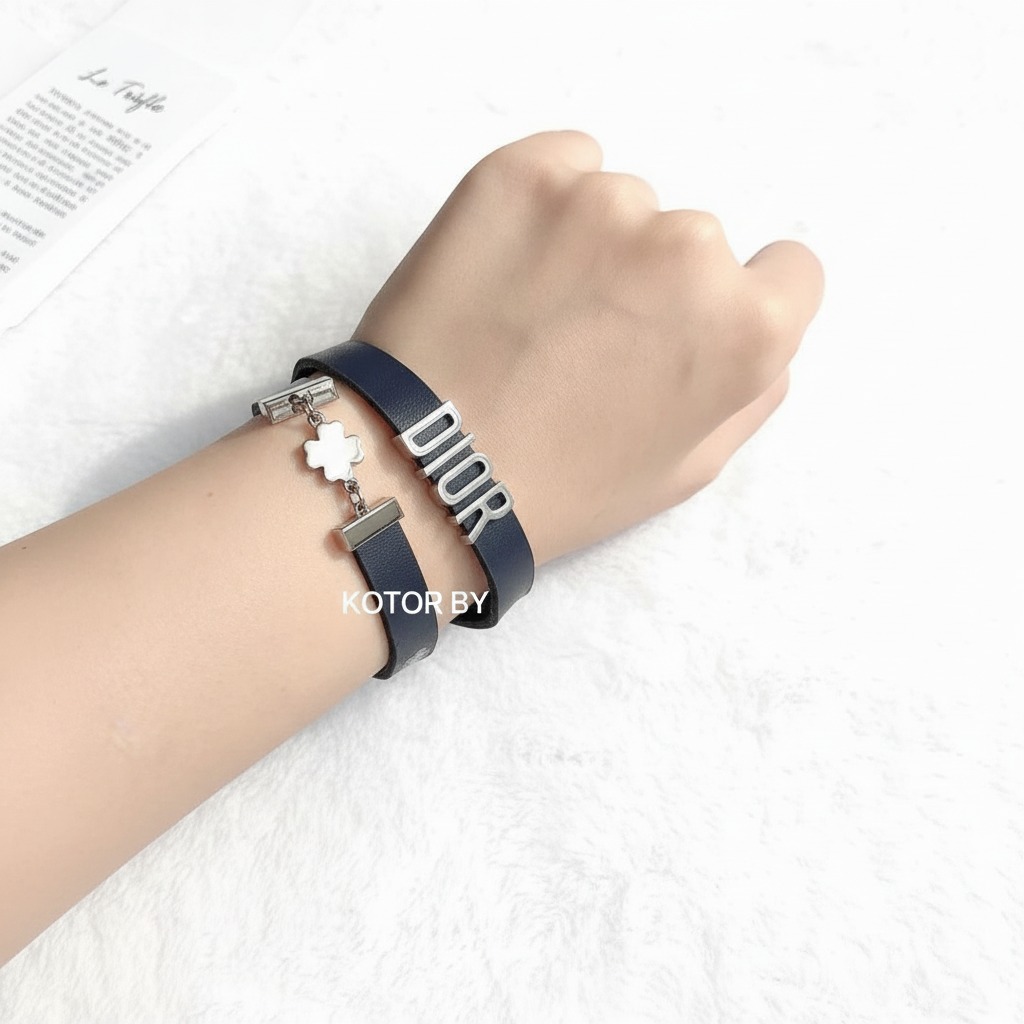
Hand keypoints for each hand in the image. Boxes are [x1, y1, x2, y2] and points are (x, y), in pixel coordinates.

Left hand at [352, 130, 824, 563]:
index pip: (789, 271)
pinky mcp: (521, 171)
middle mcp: (690, 247)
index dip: (736, 305)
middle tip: (585, 344)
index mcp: (746, 328)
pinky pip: (565, 163)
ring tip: (530, 318)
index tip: (680, 332)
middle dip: (655, 283)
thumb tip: (759, 323)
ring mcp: (602, 202)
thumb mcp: (688, 469)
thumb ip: (753, 388)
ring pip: (624, 206)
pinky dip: (546, 203)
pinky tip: (507, 269)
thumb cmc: (561, 487)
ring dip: (593, 246)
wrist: (424, 470)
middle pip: (697, 241)